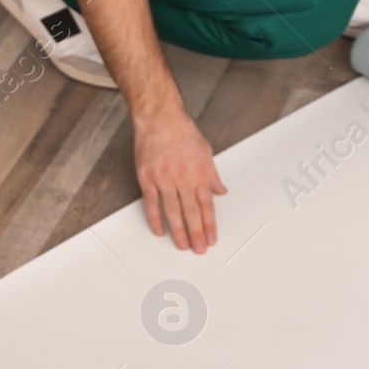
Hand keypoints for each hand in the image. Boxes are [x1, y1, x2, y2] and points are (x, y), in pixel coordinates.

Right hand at [133, 109, 227, 252]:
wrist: (160, 119)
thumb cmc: (183, 133)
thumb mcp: (206, 152)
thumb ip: (213, 176)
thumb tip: (220, 191)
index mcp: (200, 174)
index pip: (207, 206)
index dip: (209, 225)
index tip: (211, 239)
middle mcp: (184, 179)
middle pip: (191, 213)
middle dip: (196, 234)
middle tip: (199, 249)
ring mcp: (164, 180)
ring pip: (173, 212)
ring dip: (178, 231)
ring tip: (182, 246)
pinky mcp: (148, 178)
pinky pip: (152, 204)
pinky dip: (156, 219)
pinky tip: (160, 231)